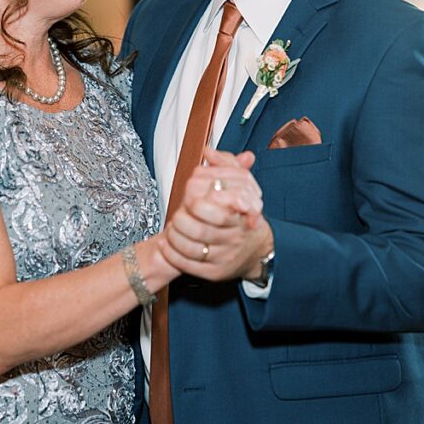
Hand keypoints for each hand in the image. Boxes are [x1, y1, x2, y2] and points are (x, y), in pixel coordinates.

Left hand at [160, 148, 272, 281]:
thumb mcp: (243, 188)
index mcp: (240, 218)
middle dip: (181, 221)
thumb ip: (226, 166)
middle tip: (175, 214)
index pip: (217, 211)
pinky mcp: (214, 273)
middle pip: (200, 231)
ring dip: (174, 237)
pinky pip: (188, 265)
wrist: (258, 251)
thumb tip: (208, 151)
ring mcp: (224, 257)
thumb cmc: (243, 216)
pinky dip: (173, 254)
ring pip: (192, 248)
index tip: (188, 198)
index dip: (197, 204)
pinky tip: (165, 244)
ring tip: (169, 228)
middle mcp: (234, 239)